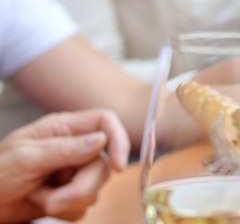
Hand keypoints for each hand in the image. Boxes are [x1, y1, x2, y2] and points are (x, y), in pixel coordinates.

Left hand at [0, 109, 129, 221]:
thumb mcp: (25, 158)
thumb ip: (64, 149)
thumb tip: (102, 139)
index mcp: (64, 129)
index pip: (105, 122)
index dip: (118, 140)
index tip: (118, 166)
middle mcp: (74, 148)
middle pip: (103, 165)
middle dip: (81, 188)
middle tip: (53, 201)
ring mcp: (73, 173)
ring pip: (95, 189)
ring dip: (68, 202)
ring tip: (40, 199)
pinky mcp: (70, 195)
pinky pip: (84, 206)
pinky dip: (65, 212)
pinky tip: (42, 205)